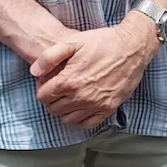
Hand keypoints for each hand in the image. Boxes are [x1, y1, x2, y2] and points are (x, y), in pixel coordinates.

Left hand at [29, 15, 158, 128]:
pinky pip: (86, 124)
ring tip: (70, 96)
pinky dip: (80, 119)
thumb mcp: (73, 42)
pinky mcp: (108, 109)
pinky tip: (81, 107)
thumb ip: (49, 57)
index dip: (43, 87)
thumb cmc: (103, 42)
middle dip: (52, 99)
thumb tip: (34, 72)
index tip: (50, 80)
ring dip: (65, 109)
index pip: (42, 96)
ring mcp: (95, 105)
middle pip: (53, 109)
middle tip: (60, 87)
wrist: (132, 47)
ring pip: (67, 119)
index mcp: (69, 81)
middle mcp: (80, 97)